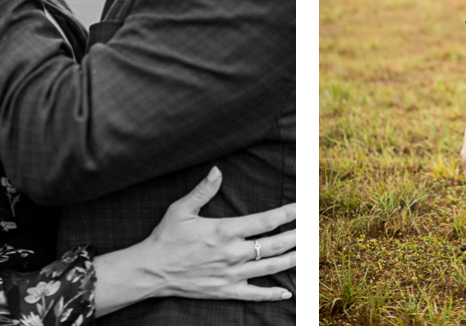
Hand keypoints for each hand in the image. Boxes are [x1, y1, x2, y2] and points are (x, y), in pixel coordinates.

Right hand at [93, 167, 294, 314]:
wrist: (152, 271)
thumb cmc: (166, 238)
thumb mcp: (181, 210)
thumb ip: (203, 190)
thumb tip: (217, 171)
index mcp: (224, 231)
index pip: (265, 221)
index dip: (287, 213)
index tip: (302, 207)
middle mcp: (232, 253)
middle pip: (274, 245)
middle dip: (297, 236)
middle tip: (313, 230)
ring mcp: (231, 274)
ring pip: (270, 268)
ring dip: (292, 260)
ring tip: (308, 253)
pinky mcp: (226, 290)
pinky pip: (254, 294)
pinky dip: (272, 294)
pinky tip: (287, 292)